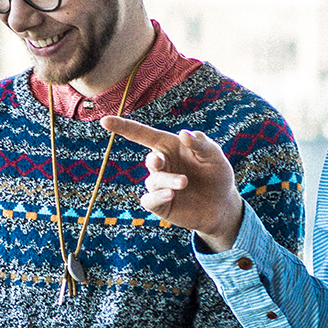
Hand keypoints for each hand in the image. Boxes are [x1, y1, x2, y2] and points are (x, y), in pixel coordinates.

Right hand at [100, 115, 245, 249]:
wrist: (222, 206)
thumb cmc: (217, 175)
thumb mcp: (215, 156)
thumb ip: (201, 144)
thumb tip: (184, 133)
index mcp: (169, 147)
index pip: (142, 135)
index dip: (123, 127)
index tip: (104, 121)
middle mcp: (161, 165)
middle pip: (150, 160)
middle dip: (155, 161)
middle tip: (161, 161)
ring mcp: (158, 185)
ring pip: (153, 181)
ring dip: (168, 180)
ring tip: (184, 183)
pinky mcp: (159, 204)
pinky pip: (149, 199)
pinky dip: (158, 196)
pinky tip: (172, 195)